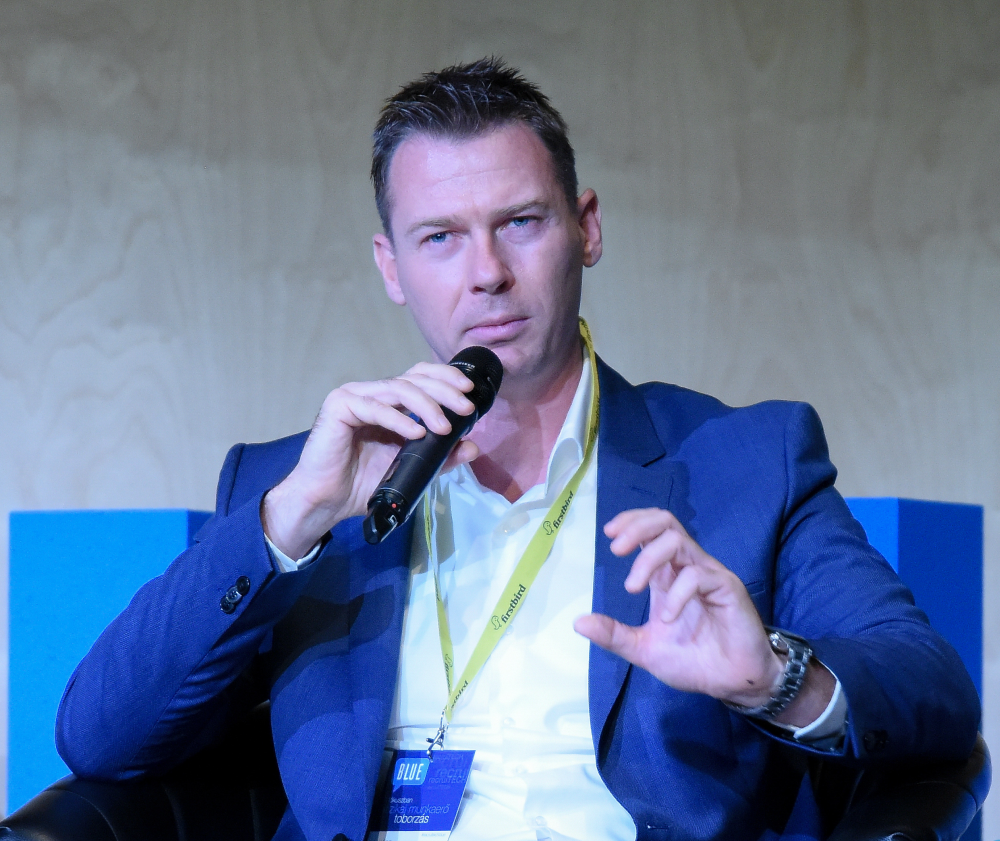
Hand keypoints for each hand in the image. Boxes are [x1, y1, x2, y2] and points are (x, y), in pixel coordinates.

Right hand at [262, 362, 479, 558]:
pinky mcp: (339, 406)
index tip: (469, 391)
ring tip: (445, 427)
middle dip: (444, 391)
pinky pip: (375, 407)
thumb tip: (473, 446)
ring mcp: (354, 396)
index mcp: (389, 402)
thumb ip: (440, 456)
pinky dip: (399, 420)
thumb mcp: (412, 468)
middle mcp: (372, 393)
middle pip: (413, 378)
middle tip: (465, 409)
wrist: (327, 501)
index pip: (420, 377)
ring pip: (398, 389)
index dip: (445, 378)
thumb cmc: (363, 483)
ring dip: (427, 406)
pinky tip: (416, 433)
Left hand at [573, 508, 782, 707]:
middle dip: (636, 527)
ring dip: (649, 558)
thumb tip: (577, 623)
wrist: (732, 683)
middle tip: (615, 549)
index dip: (630, 523)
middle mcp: (687, 567)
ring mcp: (708, 574)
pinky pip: (697, 575)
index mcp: (668, 575)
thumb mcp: (645, 649)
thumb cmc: (694, 661)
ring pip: (677, 540)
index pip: (651, 531)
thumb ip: (614, 635)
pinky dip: (676, 594)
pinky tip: (668, 617)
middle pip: (665, 522)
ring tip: (633, 587)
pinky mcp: (727, 587)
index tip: (608, 535)